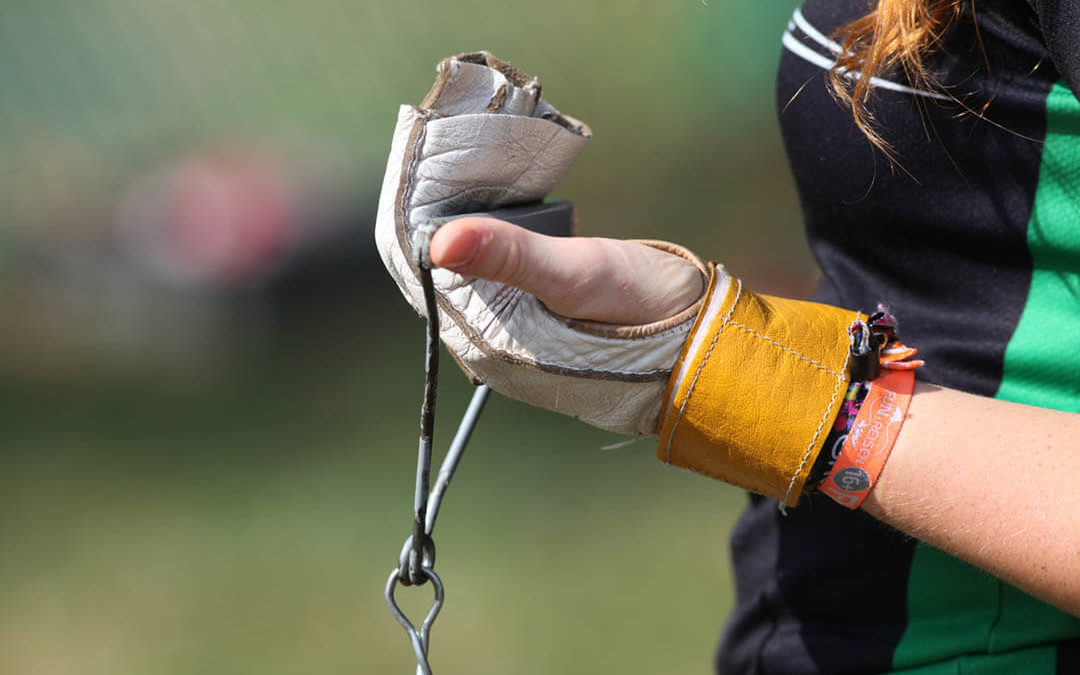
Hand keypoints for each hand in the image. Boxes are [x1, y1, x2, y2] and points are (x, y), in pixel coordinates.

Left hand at [375, 52, 708, 435]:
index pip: (429, 285)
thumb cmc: (644, 312)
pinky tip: (496, 221)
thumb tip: (440, 243)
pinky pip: (498, 285)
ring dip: (467, 238)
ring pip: (472, 281)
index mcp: (489, 346)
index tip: (416, 180)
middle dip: (440, 231)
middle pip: (447, 282)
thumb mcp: (576, 275)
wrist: (702, 340)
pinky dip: (493, 251)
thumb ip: (510, 257)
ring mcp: (516, 342)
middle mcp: (493, 351)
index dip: (417, 234)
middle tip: (441, 169)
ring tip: (461, 186)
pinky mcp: (540, 329)